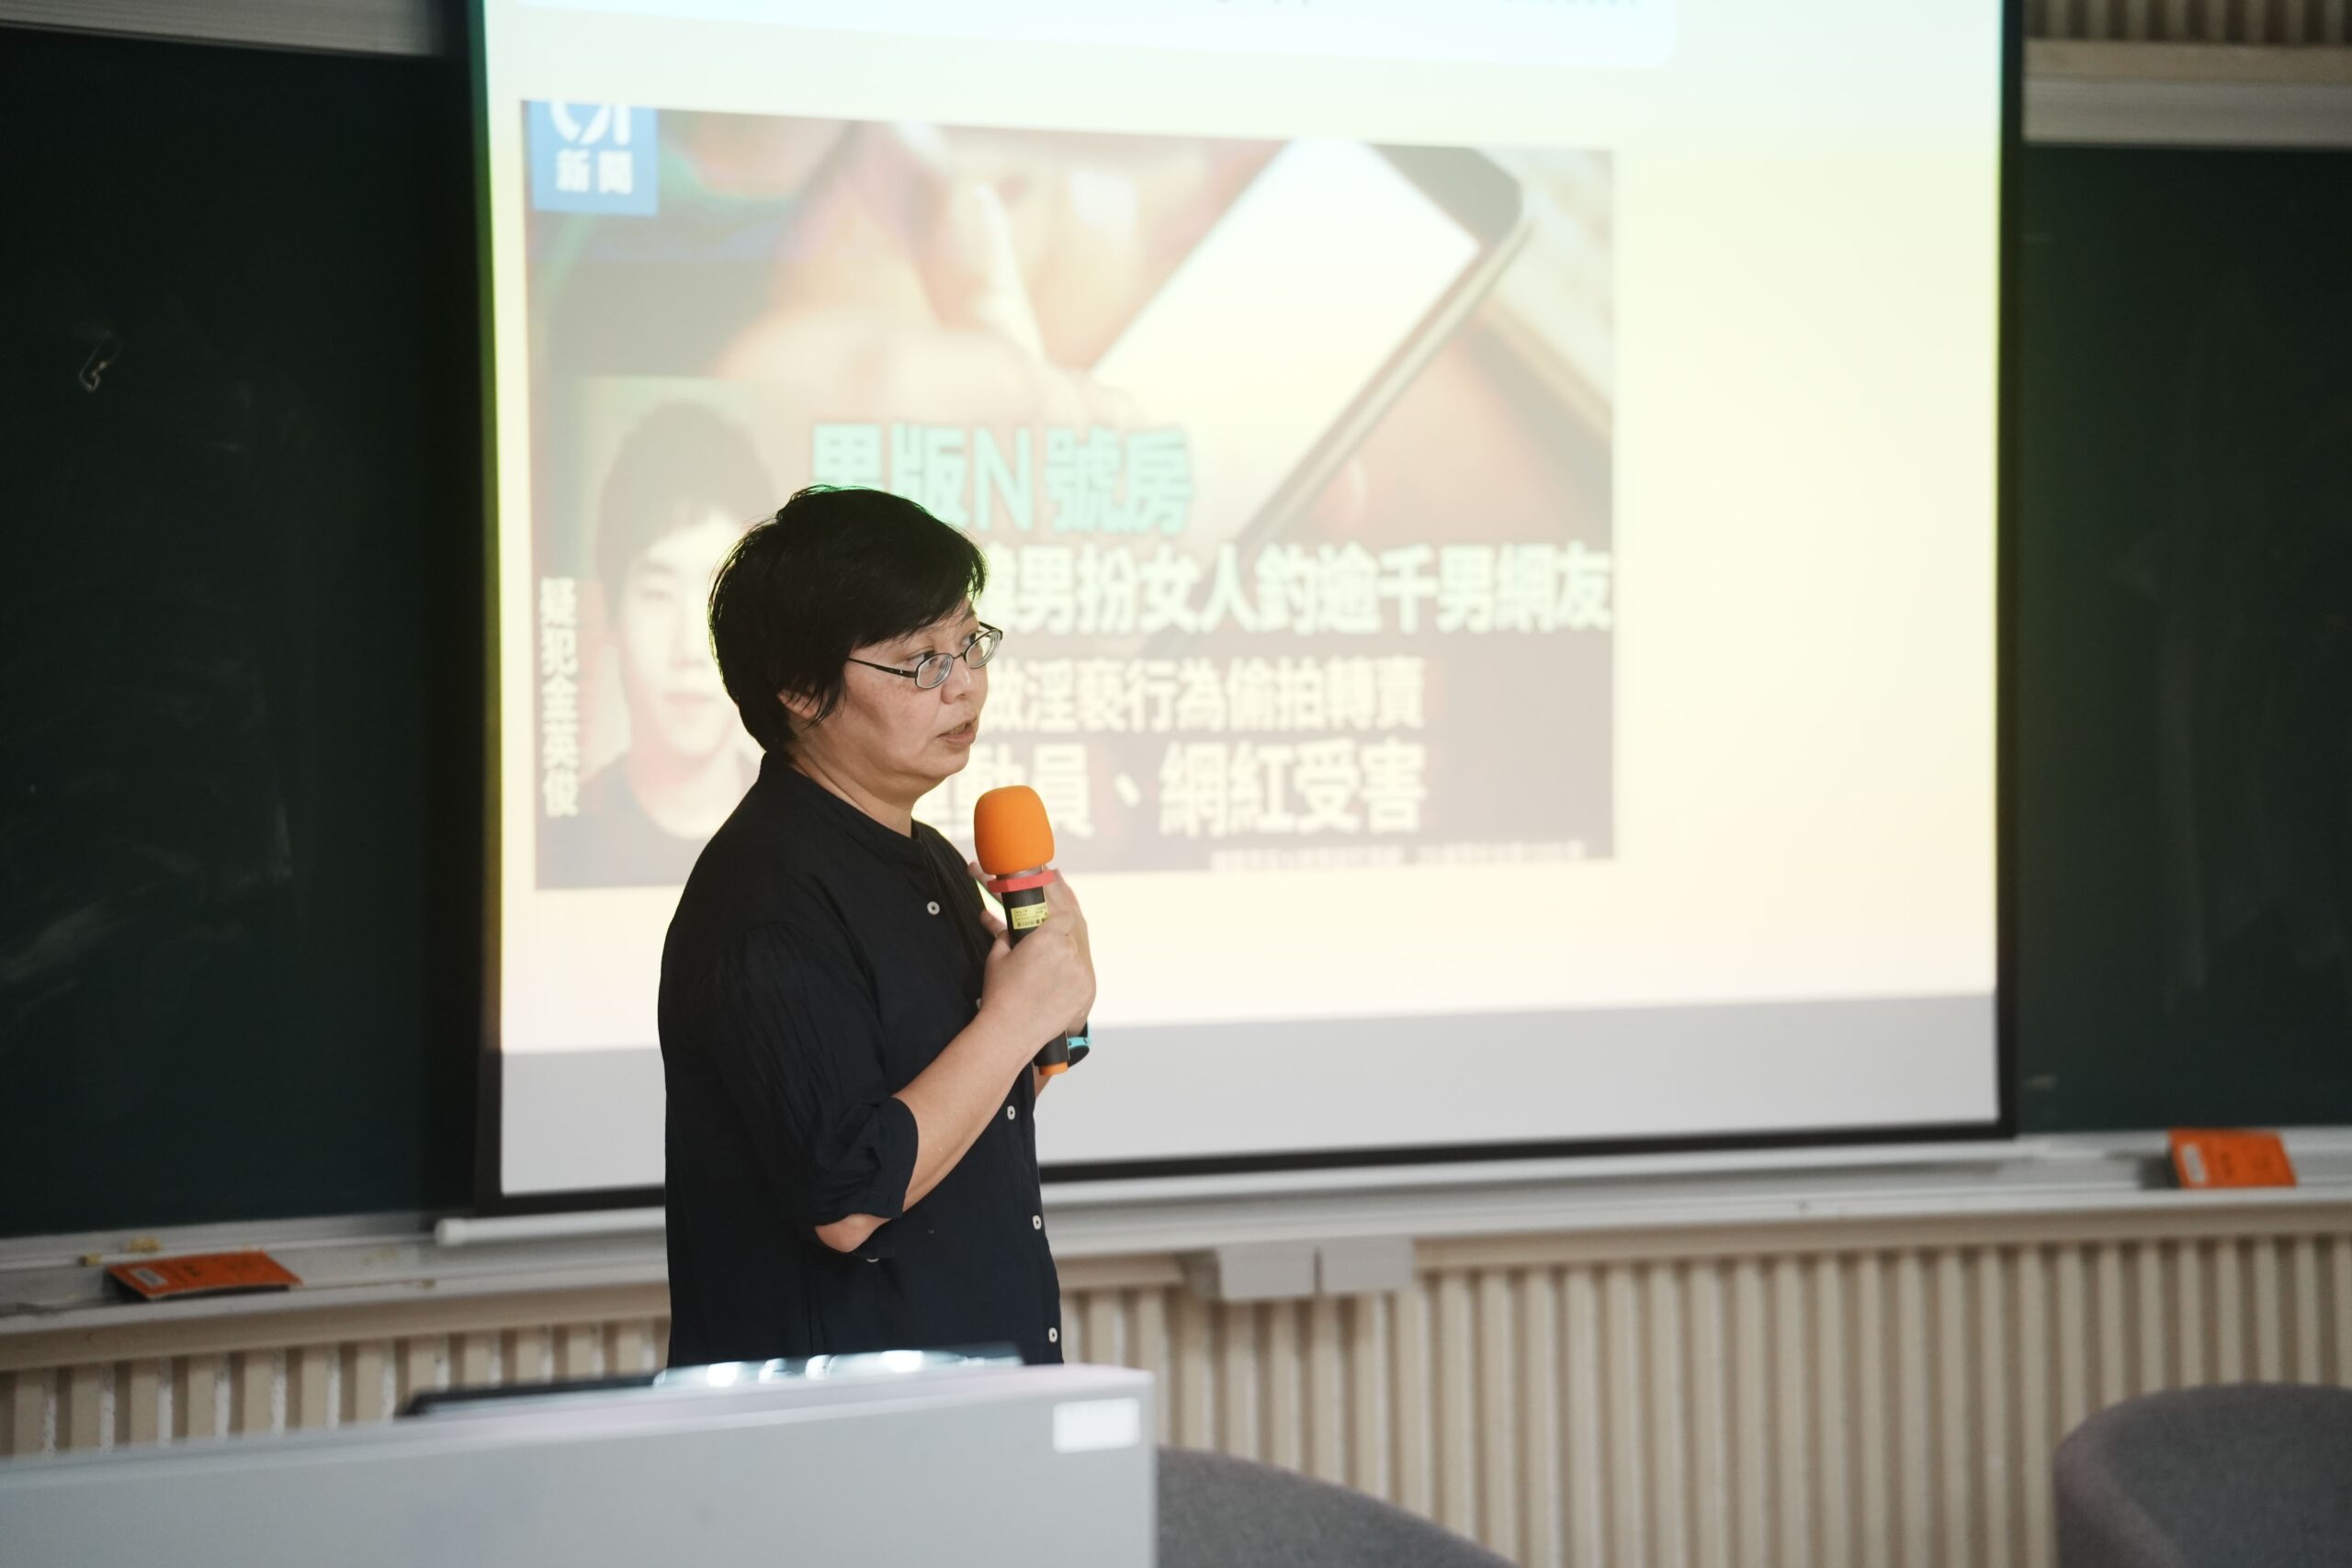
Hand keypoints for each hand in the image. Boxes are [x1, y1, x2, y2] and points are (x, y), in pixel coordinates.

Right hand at [978, 872, 1094, 1048]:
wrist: (1011, 1030)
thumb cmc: (1001, 993)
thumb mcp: (997, 956)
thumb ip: (1005, 934)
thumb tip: (1007, 927)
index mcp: (1047, 937)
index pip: (1063, 914)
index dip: (1057, 915)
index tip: (1050, 920)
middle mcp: (1068, 951)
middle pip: (1071, 933)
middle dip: (1061, 934)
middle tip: (1051, 938)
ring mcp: (1079, 972)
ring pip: (1076, 954)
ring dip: (1065, 956)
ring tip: (1050, 966)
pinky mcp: (1085, 990)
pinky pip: (1080, 974)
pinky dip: (1070, 976)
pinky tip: (1057, 982)